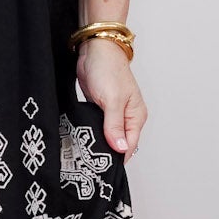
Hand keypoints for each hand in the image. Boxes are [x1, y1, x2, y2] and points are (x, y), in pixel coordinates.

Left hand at [76, 38, 147, 157]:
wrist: (95, 50)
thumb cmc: (108, 69)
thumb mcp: (112, 100)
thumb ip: (115, 126)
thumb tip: (120, 149)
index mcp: (136, 116)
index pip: (129, 146)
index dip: (117, 157)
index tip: (102, 168)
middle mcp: (127, 117)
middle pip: (119, 143)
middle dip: (107, 153)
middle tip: (90, 165)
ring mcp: (113, 113)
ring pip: (108, 136)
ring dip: (98, 143)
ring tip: (84, 155)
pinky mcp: (100, 109)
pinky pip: (98, 126)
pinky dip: (91, 132)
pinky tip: (82, 139)